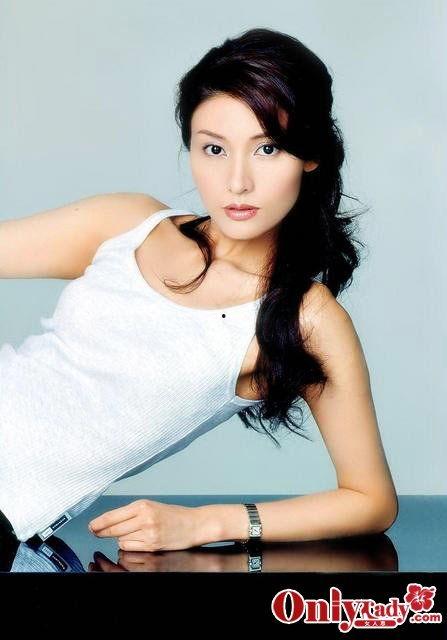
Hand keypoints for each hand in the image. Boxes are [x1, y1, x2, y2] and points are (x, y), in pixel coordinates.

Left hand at [88, 499, 203, 551]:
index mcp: (143, 505)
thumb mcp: (152, 507)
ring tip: (134, 532)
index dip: (98, 523)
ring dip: (121, 538)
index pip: (112, 516)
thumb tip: (109, 523)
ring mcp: (148, 533)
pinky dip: (130, 545)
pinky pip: (131, 547)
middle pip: (113, 530)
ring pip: (121, 540)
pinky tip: (139, 540)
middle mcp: (144, 518)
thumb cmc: (174, 515)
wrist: (195, 524)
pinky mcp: (152, 546)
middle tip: (96, 532)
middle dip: (103, 532)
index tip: (90, 526)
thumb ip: (132, 513)